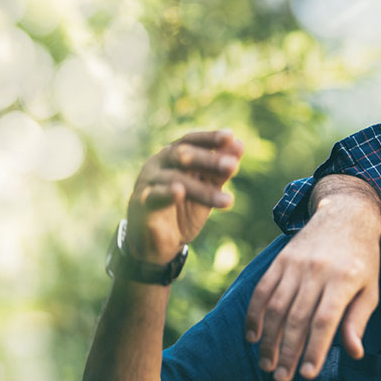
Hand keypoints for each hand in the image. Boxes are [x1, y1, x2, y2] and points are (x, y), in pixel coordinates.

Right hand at [126, 130, 245, 263]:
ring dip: (203, 190)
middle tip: (233, 166)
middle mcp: (158, 164)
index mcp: (172, 155)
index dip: (209, 138)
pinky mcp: (141, 203)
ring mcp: (147, 182)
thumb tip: (239, 146)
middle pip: (182, 155)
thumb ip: (219, 171)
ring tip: (227, 200)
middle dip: (209, 160)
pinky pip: (154, 195)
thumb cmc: (181, 210)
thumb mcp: (205, 189)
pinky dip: (168, 193)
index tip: (230, 137)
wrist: (156, 243)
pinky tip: (180, 192)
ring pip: (175, 179)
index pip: (191, 141)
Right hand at [243, 175, 380, 380]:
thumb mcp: (370, 289)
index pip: (325, 320)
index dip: (314, 349)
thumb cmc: (361, 260)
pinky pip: (262, 290)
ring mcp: (295, 264)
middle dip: (287, 351)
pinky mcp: (280, 260)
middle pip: (297, 317)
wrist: (345, 215)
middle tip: (281, 378)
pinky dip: (254, 315)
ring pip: (275, 307)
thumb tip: (354, 353)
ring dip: (268, 339)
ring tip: (266, 365)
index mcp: (344, 279)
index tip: (308, 375)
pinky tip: (252, 337)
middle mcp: (317, 271)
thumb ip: (359, 321)